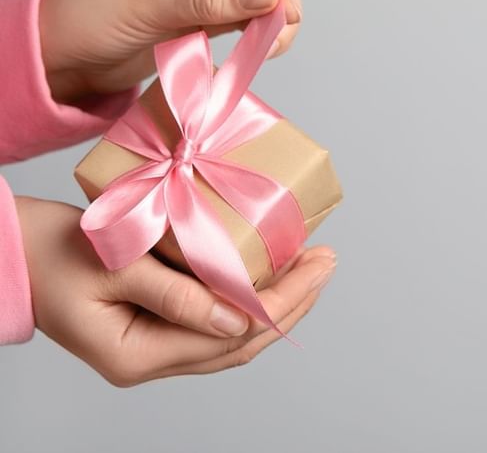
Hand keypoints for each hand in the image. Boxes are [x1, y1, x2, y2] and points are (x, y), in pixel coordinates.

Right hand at [16, 197, 335, 385]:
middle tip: (327, 264)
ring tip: (310, 269)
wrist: (17, 254)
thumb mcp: (114, 270)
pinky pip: (214, 321)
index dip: (281, 302)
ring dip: (275, 303)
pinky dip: (246, 300)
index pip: (230, 336)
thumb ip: (177, 297)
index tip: (317, 267)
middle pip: (240, 342)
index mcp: (138, 355)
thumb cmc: (56, 254)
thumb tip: (240, 318)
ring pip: (231, 335)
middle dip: (291, 303)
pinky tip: (268, 278)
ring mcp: (155, 347)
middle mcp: (152, 361)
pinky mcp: (156, 326)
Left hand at [39, 0, 302, 103]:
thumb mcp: (152, 3)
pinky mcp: (212, 6)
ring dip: (274, 15)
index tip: (281, 10)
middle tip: (280, 32)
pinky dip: (262, 28)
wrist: (68, 52)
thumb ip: (214, 0)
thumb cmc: (91, 14)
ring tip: (272, 44)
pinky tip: (263, 46)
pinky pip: (250, 12)